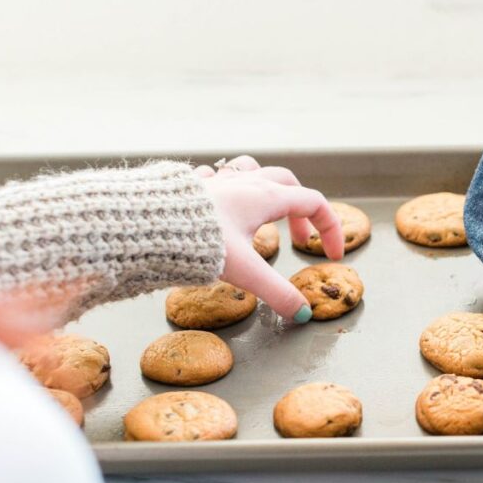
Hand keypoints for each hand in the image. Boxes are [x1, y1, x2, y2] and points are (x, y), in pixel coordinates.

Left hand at [196, 156, 343, 321]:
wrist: (150, 224)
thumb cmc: (199, 242)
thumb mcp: (246, 273)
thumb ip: (278, 293)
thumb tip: (303, 313)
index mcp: (266, 197)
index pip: (314, 203)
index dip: (330, 229)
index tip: (332, 254)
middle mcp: (245, 182)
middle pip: (288, 183)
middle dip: (302, 210)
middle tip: (302, 240)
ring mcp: (219, 180)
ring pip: (253, 169)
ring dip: (267, 187)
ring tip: (268, 210)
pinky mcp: (195, 186)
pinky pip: (218, 176)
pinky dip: (231, 188)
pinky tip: (224, 203)